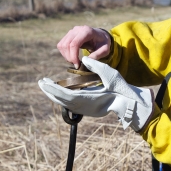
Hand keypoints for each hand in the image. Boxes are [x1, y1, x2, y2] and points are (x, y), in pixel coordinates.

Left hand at [38, 56, 153, 131]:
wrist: (129, 104)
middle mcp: (84, 107)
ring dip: (55, 94)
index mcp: (88, 99)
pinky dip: (63, 97)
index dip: (53, 89)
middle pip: (62, 100)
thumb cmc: (121, 88)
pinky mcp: (87, 110)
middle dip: (50, 91)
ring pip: (65, 103)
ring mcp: (86, 110)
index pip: (65, 95)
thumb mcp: (110, 74)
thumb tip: (84, 59)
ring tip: (47, 85)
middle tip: (41, 82)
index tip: (44, 82)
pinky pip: (71, 104)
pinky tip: (59, 91)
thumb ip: (96, 66)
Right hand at [57, 26, 111, 67]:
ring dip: (66, 56)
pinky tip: (72, 57)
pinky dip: (65, 53)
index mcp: (87, 31)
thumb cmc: (103, 42)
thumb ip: (97, 55)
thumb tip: (86, 61)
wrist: (100, 35)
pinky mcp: (68, 35)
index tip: (77, 65)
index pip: (74, 43)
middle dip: (70, 58)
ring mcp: (71, 31)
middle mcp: (77, 29)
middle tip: (77, 65)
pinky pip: (61, 45)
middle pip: (66, 45)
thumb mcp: (105, 50)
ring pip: (62, 45)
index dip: (73, 56)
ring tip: (75, 62)